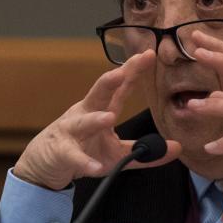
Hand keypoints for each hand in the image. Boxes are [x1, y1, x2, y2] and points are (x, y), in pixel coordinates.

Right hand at [14, 50, 181, 190]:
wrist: (44, 165)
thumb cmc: (82, 151)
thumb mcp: (116, 154)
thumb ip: (144, 151)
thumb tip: (177, 148)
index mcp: (99, 110)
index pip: (119, 88)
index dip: (132, 72)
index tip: (148, 55)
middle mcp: (85, 114)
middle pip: (98, 94)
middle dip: (109, 81)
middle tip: (123, 71)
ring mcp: (71, 131)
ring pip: (83, 122)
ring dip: (95, 119)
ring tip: (108, 117)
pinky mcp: (61, 152)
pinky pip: (73, 156)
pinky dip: (84, 162)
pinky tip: (94, 167)